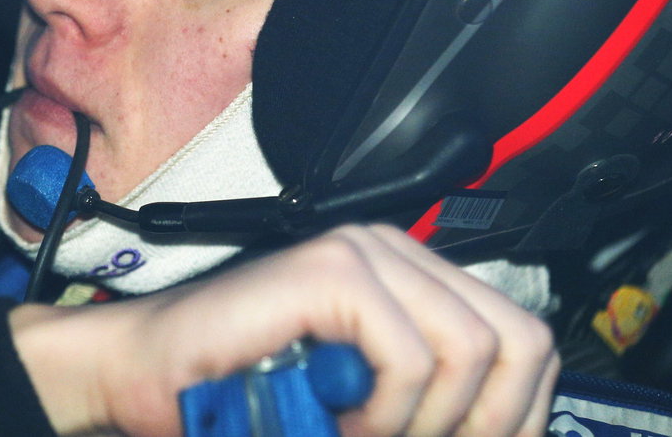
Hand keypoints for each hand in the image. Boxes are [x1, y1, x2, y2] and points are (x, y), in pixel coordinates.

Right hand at [10, 223, 559, 436]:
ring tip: (366, 435)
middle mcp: (395, 254)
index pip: (523, 342)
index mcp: (412, 282)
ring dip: (426, 423)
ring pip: (472, 349)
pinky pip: (411, 357)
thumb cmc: (240, 399)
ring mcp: (364, 253)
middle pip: (518, 340)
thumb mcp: (362, 413)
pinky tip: (338, 420)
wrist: (147, 379)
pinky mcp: (331, 270)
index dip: (519, 417)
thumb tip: (506, 434)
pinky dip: (385, 414)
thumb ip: (423, 414)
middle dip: (489, 422)